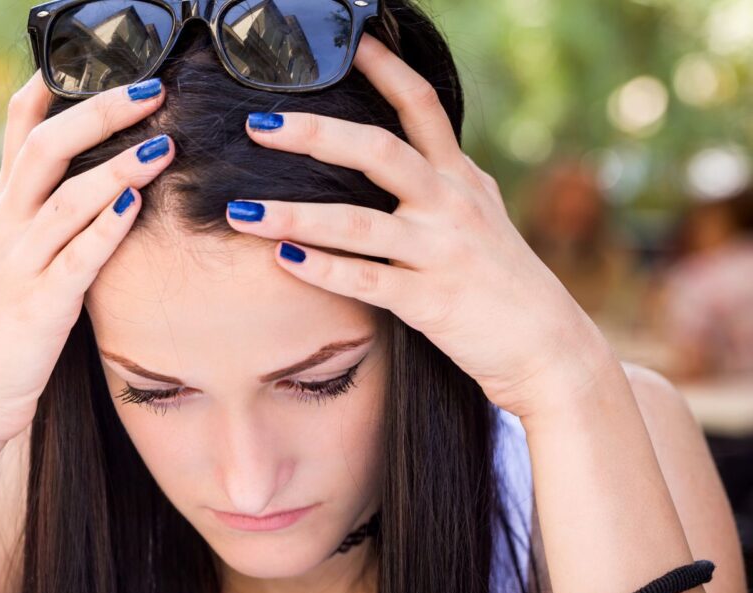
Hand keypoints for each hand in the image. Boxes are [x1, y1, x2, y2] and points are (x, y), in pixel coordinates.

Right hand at [0, 73, 174, 450]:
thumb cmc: (4, 325)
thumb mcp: (16, 259)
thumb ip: (46, 217)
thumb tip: (97, 181)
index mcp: (6, 210)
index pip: (21, 130)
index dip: (50, 87)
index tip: (88, 54)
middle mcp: (8, 227)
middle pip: (47, 149)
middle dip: (99, 112)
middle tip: (151, 88)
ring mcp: (21, 265)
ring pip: (67, 199)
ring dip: (117, 167)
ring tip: (163, 143)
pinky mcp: (40, 306)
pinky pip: (76, 260)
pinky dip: (105, 230)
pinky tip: (135, 207)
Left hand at [225, 35, 611, 419]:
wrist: (550, 348)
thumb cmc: (504, 282)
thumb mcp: (482, 215)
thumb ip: (444, 181)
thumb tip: (412, 147)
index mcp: (459, 178)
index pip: (421, 107)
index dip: (385, 70)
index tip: (346, 43)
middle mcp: (451, 205)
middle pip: (380, 152)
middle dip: (316, 134)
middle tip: (259, 124)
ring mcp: (441, 252)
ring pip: (360, 224)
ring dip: (296, 215)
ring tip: (243, 212)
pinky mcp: (431, 302)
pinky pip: (368, 281)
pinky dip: (323, 270)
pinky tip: (283, 259)